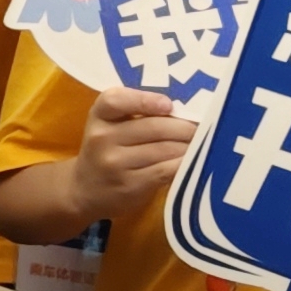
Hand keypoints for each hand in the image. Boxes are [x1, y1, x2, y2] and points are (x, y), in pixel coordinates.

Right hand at [61, 85, 195, 216]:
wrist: (85, 190)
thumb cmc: (108, 148)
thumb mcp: (110, 124)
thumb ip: (137, 112)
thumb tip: (186, 108)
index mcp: (99, 115)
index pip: (115, 100)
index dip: (144, 100)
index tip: (168, 105)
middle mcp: (103, 138)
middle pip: (153, 127)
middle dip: (185, 126)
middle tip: (205, 126)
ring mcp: (115, 164)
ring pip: (164, 149)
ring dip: (189, 145)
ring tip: (203, 142)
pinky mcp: (130, 186)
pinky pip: (166, 170)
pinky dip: (184, 164)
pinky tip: (194, 161)